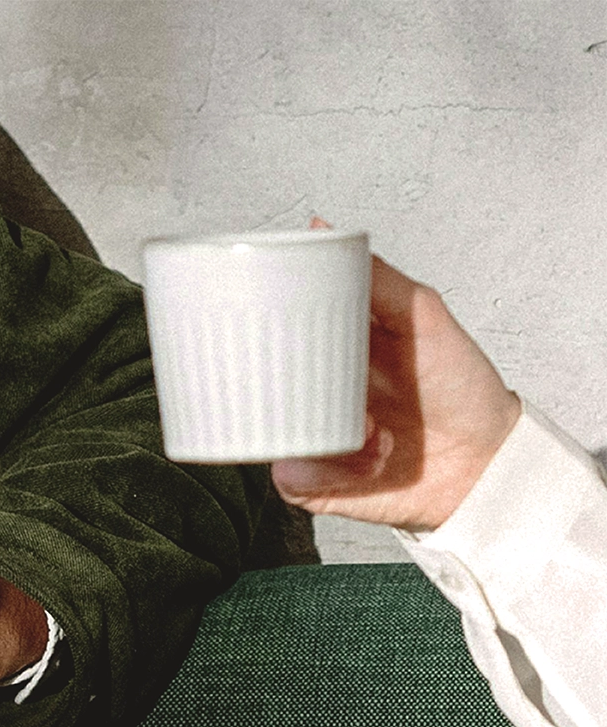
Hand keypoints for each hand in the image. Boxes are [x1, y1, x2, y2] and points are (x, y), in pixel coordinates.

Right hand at [272, 246, 521, 530]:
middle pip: (261, 386)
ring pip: (272, 436)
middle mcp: (317, 394)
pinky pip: (290, 479)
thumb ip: (375, 278)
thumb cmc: (462, 389)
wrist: (486, 463)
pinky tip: (369, 461)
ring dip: (318, 435)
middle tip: (325, 389)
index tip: (255, 320)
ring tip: (372, 434)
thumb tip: (320, 228)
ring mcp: (313, 439)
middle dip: (282, 389)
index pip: (278, 336)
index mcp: (334, 352)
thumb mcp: (423, 316)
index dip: (260, 330)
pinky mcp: (317, 484)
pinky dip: (325, 472)